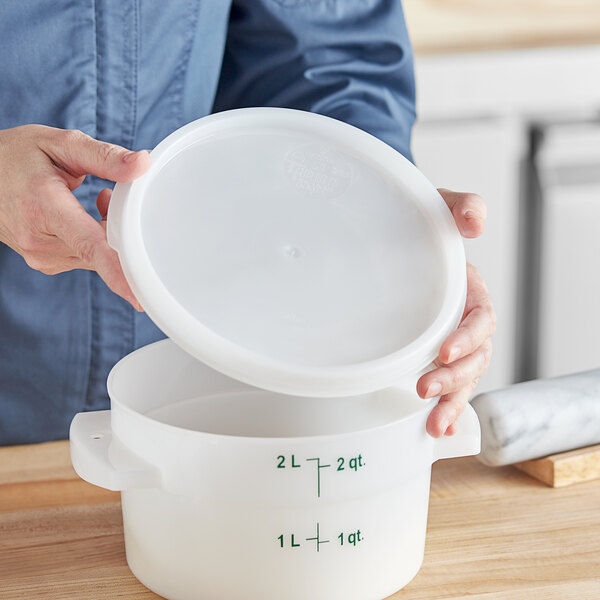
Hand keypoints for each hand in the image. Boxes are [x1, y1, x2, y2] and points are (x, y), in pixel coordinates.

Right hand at [0, 124, 150, 308]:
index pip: (89, 246)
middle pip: (103, 250)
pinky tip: (85, 217)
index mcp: (45, 208)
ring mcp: (42, 257)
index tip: (138, 295)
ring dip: (109, 233)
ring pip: (98, 256)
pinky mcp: (46, 263)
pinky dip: (95, 240)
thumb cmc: (18, 155)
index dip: (117, 272)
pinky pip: (86, 257)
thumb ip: (104, 156)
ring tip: (98, 200)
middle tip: (111, 195)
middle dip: (122, 229)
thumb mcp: (61, 144)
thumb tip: (142, 164)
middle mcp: (41, 241)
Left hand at [417, 189, 495, 437]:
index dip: (467, 337)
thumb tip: (475, 222)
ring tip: (434, 424)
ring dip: (451, 401)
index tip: (444, 351)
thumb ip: (461, 207)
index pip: (479, 319)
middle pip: (474, 357)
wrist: (393, 235)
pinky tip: (435, 424)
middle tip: (425, 389)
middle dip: (454, 377)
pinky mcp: (432, 351)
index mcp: (469, 290)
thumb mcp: (439, 206)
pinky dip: (446, 405)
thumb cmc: (417, 224)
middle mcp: (462, 319)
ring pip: (463, 376)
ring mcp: (449, 338)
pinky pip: (448, 381)